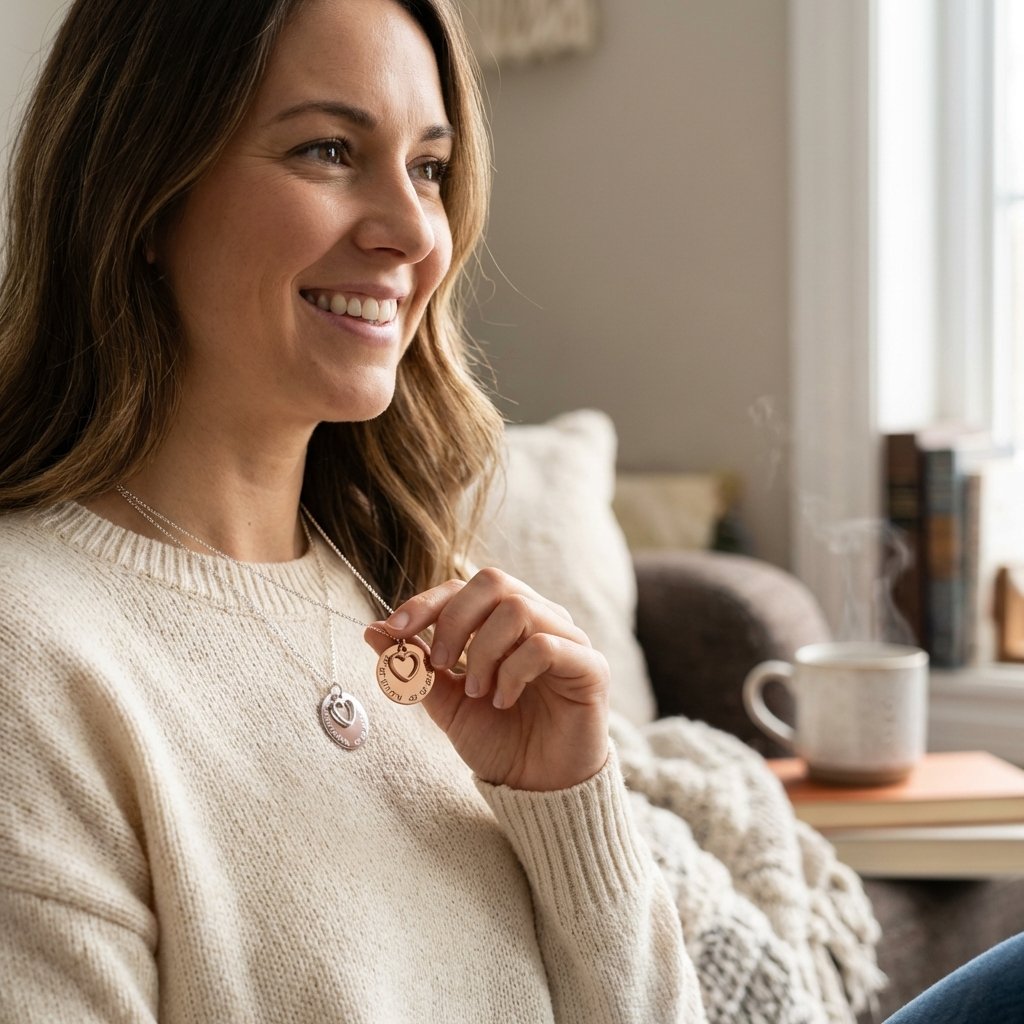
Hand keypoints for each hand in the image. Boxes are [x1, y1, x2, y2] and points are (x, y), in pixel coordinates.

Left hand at [364, 568, 608, 790]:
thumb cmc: (500, 740)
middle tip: (442, 663)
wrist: (539, 788)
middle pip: (493, 581)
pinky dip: (513, 672)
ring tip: (478, 691)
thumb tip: (373, 630)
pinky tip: (504, 701)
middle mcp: (540, 619)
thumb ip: (417, 667)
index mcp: (505, 621)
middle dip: (454, 620)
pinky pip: (546, 646)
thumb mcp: (446, 703)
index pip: (463, 587)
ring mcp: (569, 639)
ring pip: (518, 609)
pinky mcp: (590, 666)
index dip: (426, 602)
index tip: (394, 630)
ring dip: (484, 651)